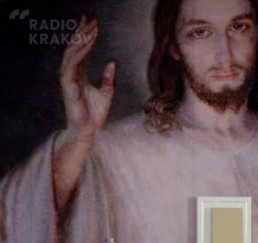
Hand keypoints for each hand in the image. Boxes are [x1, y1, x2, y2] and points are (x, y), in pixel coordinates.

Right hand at [60, 16, 114, 140]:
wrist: (88, 130)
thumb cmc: (94, 114)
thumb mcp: (107, 93)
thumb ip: (108, 78)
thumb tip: (111, 62)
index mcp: (79, 74)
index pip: (81, 50)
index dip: (85, 36)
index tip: (92, 23)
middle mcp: (72, 73)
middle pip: (74, 48)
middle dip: (82, 32)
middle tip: (90, 18)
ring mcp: (68, 78)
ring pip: (72, 53)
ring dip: (81, 39)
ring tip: (90, 28)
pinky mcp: (68, 85)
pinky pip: (72, 64)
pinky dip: (80, 53)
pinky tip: (88, 44)